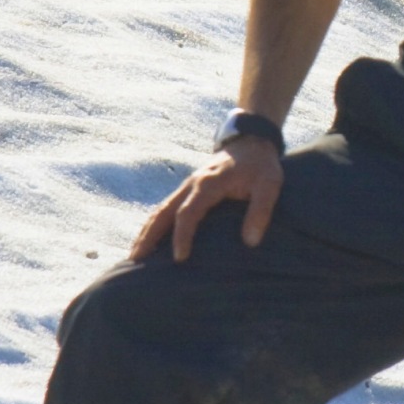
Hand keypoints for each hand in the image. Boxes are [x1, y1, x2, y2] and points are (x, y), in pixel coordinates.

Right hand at [130, 137, 283, 262]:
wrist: (250, 142)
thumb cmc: (260, 166)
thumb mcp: (269, 184)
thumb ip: (261, 211)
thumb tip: (251, 242)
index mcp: (208, 183)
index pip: (188, 212)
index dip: (182, 235)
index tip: (179, 259)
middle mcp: (191, 184)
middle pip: (163, 212)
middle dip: (148, 236)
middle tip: (136, 261)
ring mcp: (186, 187)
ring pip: (159, 211)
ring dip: (146, 233)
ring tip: (134, 257)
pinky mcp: (187, 191)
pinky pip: (165, 210)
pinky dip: (153, 226)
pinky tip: (148, 243)